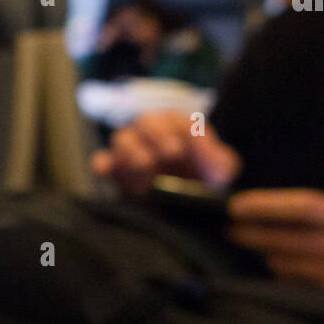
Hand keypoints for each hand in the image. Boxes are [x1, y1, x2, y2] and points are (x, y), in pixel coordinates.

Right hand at [91, 110, 240, 196]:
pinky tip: (105, 170)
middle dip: (159, 134)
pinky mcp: (116, 170)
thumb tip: (211, 154)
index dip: (182, 129)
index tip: (186, 148)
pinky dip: (101, 163)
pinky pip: (102, 160)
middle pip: (147, 121)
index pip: (175, 119)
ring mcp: (130, 150)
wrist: (189, 205)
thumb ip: (221, 159)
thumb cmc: (206, 180)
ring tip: (147, 165)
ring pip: (123, 137)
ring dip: (134, 149)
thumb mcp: (222, 170)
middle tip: (173, 153)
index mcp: (177, 126)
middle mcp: (150, 132)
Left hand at [227, 188, 323, 323]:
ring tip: (252, 252)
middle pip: (284, 237)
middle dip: (250, 234)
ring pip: (284, 265)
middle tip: (227, 231)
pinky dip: (283, 281)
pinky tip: (276, 277)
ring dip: (266, 259)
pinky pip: (297, 289)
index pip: (302, 205)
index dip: (264, 205)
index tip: (235, 207)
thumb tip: (269, 216)